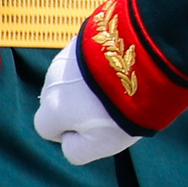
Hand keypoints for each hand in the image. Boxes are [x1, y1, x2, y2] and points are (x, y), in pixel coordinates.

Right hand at [34, 41, 139, 165]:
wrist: (141, 59)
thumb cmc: (121, 106)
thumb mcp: (101, 144)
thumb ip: (77, 151)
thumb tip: (68, 142)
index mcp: (51, 107)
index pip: (46, 127)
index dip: (68, 132)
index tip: (94, 128)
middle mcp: (52, 79)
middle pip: (58, 100)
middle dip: (77, 105)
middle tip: (110, 106)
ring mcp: (68, 54)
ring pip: (73, 77)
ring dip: (89, 83)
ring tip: (119, 85)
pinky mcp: (85, 35)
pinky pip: (87, 57)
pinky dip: (100, 63)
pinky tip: (122, 66)